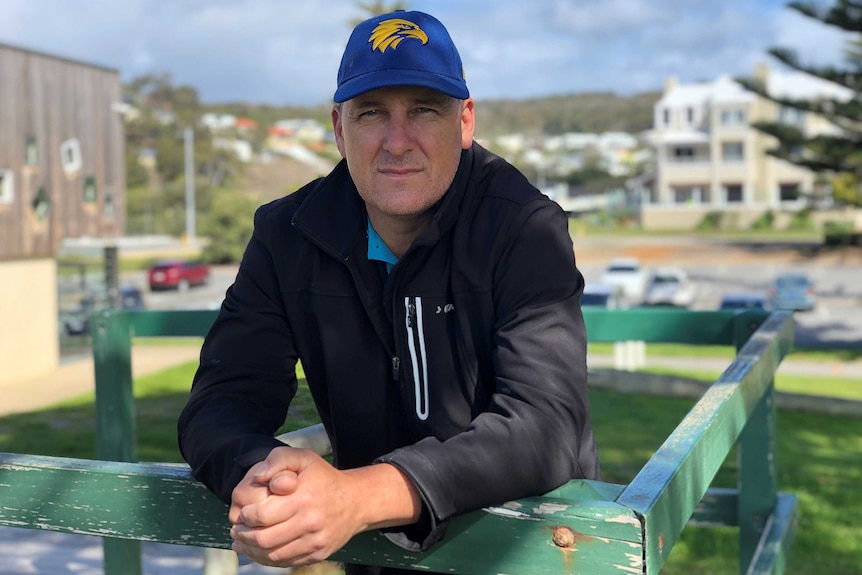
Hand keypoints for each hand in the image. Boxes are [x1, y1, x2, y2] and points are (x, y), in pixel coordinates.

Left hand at [229, 446, 364, 565]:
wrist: (355, 501)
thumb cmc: (324, 478)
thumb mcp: (304, 458)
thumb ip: (278, 459)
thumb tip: (258, 476)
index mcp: (303, 498)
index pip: (262, 515)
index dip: (245, 516)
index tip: (241, 513)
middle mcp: (310, 523)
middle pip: (264, 539)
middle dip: (244, 535)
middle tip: (236, 530)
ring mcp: (315, 542)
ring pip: (272, 555)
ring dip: (251, 550)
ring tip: (242, 541)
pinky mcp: (317, 554)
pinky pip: (285, 562)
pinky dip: (267, 559)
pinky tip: (259, 550)